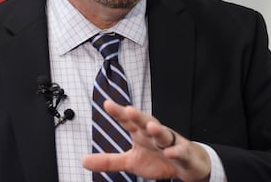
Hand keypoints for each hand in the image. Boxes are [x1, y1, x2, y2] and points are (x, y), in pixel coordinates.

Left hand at [82, 101, 211, 181]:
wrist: (187, 166)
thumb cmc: (158, 159)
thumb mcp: (130, 162)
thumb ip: (108, 161)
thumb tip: (83, 160)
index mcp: (140, 134)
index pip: (128, 121)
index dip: (119, 113)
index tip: (107, 104)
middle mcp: (154, 134)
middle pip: (145, 122)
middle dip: (137, 116)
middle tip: (128, 110)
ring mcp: (170, 142)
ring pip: (163, 134)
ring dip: (158, 130)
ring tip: (150, 127)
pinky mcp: (184, 154)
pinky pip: (180, 152)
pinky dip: (175, 151)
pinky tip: (169, 152)